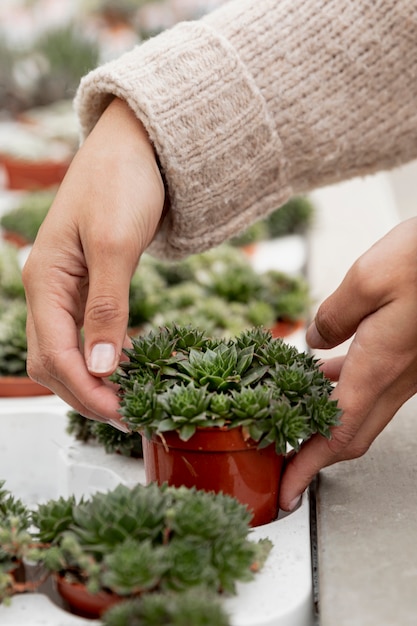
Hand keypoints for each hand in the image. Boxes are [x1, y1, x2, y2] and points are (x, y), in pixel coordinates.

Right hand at [23, 98, 164, 428]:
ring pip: (67, 350)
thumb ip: (106, 307)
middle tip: (127, 416)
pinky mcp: (89, 283)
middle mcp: (49, 287)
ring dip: (92, 380)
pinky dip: (102, 356)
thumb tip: (102, 367)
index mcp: (45, 278)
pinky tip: (125, 367)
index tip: (120, 413)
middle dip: (86, 393)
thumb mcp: (114, 245)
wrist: (139, 147)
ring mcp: (67, 287)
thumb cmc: (122, 183)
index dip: (85, 389)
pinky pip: (84, 332)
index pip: (53, 353)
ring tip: (128, 401)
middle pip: (53, 359)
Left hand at [279, 217, 416, 509]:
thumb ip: (334, 316)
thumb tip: (313, 340)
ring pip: (362, 409)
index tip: (288, 492)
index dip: (309, 466)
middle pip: (352, 434)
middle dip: (315, 455)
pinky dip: (343, 388)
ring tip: (292, 416)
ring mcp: (409, 369)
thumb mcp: (368, 280)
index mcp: (381, 366)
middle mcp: (398, 377)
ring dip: (326, 420)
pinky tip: (326, 369)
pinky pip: (372, 384)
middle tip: (285, 462)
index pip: (337, 433)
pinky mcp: (412, 354)